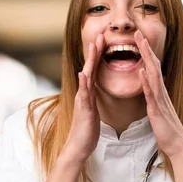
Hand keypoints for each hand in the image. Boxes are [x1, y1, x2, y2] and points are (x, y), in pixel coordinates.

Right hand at [62, 34, 104, 162]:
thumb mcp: (92, 111)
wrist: (78, 147)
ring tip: (94, 46)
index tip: (103, 40)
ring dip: (90, 61)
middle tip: (100, 34)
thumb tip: (93, 91)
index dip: (99, 55)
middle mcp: (84, 94)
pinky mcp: (84, 110)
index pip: (94, 70)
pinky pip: (84, 95)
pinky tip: (83, 74)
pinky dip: (83, 84)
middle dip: (95, 51)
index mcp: (88, 94)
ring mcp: (82, 101)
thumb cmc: (87, 131)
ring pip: (87, 77)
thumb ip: (91, 99)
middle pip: (90, 68)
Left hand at [135, 30, 182, 158]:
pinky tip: (141, 70)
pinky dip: (146, 80)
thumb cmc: (168, 130)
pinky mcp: (157, 110)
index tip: (139, 39)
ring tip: (139, 43)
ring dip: (146, 58)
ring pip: (153, 74)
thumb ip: (155, 99)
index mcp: (160, 92)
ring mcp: (160, 100)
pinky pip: (151, 93)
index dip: (146, 53)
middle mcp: (162, 92)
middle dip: (145, 48)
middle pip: (153, 65)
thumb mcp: (159, 110)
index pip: (153, 68)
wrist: (178, 145)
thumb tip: (151, 89)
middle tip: (137, 32)